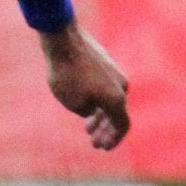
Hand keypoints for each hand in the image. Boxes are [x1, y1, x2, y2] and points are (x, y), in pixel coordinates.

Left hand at [39, 22, 130, 151]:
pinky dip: (98, 99)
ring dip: (100, 116)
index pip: (122, 125)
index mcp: (117, 98)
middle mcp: (121, 84)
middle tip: (93, 142)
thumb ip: (87, 111)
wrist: (63, 38)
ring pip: (110, 99)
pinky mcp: (104, 61)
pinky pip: (105, 86)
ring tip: (87, 126)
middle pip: (117, 113)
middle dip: (105, 130)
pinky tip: (85, 104)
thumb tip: (92, 108)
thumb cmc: (67, 73)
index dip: (114, 139)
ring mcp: (114, 71)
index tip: (102, 147)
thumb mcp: (73, 103)